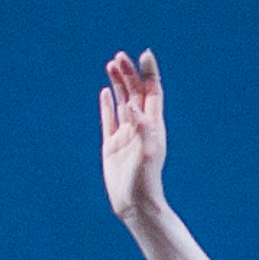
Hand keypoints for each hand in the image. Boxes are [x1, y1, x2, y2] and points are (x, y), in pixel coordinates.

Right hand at [94, 49, 168, 219]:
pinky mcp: (112, 145)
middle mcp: (140, 126)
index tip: (145, 54)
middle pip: (136, 92)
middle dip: (129, 73)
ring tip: (111, 64)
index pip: (153, 92)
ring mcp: (125, 134)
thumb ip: (141, 129)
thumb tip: (132, 106)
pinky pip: (109, 119)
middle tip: (120, 56)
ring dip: (118, 83)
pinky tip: (105, 92)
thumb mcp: (146, 153)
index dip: (150, 73)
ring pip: (122, 101)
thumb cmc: (144, 181)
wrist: (135, 204)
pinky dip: (107, 104)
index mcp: (153, 125)